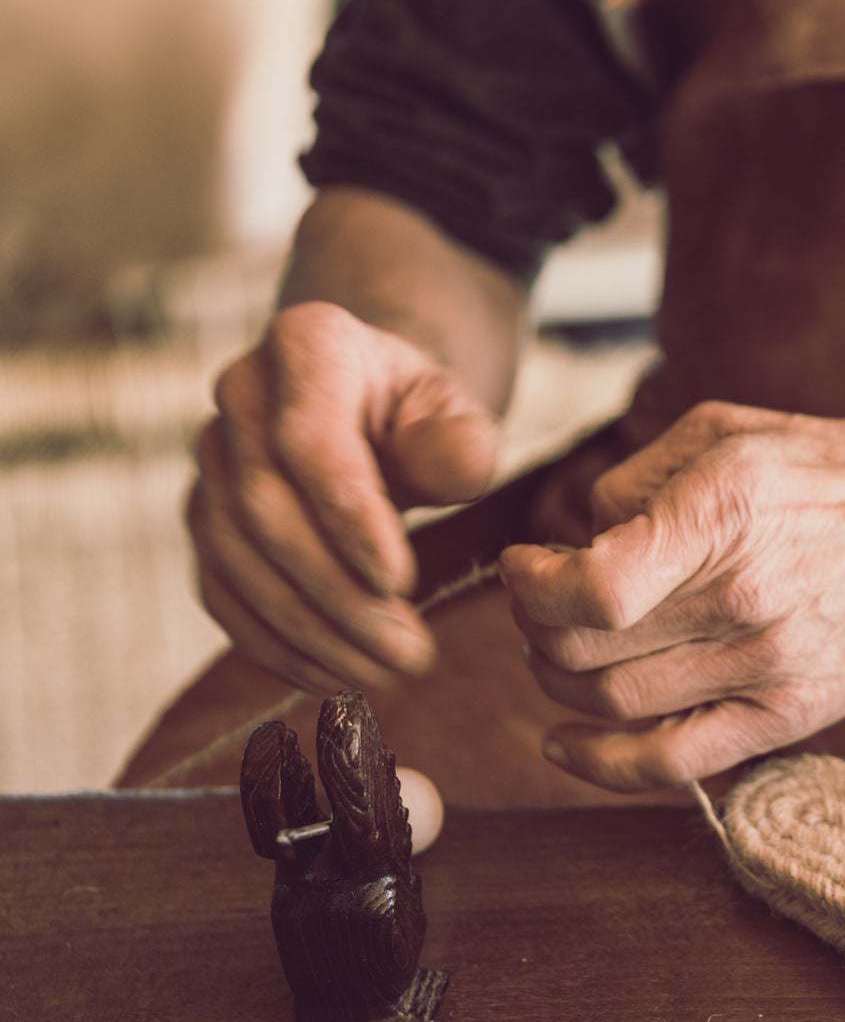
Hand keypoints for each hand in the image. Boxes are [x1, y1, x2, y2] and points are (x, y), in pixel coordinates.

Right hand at [189, 302, 499, 691]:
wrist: (374, 408)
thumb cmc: (423, 412)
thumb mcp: (459, 410)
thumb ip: (462, 438)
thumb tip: (459, 467)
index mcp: (305, 344)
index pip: (307, 442)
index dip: (349, 519)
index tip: (403, 584)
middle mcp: (238, 395)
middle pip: (263, 510)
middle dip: (336, 593)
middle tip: (410, 653)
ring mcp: (210, 460)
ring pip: (234, 559)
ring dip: (308, 631)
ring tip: (385, 674)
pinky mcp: (205, 519)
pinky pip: (222, 591)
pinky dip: (273, 644)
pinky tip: (332, 677)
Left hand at [499, 401, 844, 790]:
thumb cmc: (837, 473)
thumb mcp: (731, 433)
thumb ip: (640, 477)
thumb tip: (580, 538)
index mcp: (725, 515)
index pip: (593, 586)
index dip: (532, 585)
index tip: (527, 566)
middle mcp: (745, 598)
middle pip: (588, 647)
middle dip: (536, 626)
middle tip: (539, 604)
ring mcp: (769, 666)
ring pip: (615, 704)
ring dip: (561, 681)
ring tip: (563, 648)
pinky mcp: (791, 715)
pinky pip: (675, 763)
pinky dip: (602, 765)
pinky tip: (565, 743)